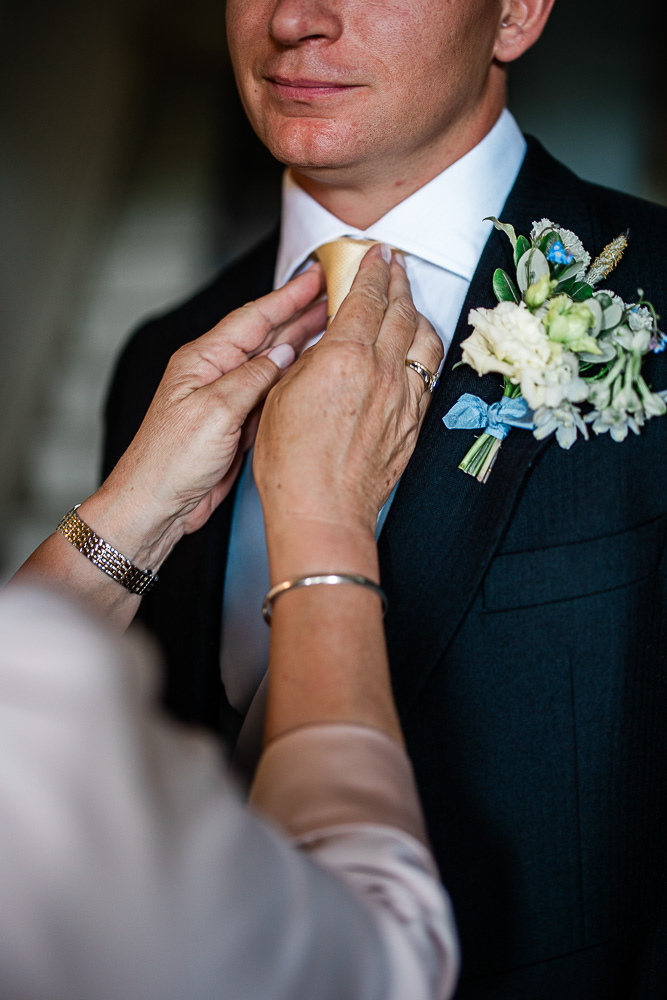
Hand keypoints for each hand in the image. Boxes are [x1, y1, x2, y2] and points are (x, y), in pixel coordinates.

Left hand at [92, 266, 326, 567]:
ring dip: (301, 344)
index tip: (316, 276)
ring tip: (332, 325)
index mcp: (203, 360)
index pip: (253, 318)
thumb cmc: (169, 461)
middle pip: (265, 335)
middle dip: (300, 314)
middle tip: (335, 295)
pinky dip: (293, 380)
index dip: (288, 297)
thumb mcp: (215, 412)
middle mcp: (215, 374)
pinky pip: (271, 394)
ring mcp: (226, 399)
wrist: (156, 505)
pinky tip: (312, 372)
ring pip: (272, 364)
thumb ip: (253, 378)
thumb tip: (285, 353)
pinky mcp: (236, 425)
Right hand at [254, 245, 441, 543]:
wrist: (323, 511)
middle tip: (396, 265)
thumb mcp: (281, 396)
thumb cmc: (292, 463)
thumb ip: (309, 362)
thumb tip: (325, 347)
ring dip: (418, 313)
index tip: (377, 254)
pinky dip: (424, 353)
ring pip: (424, 340)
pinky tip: (417, 351)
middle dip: (399, 281)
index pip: (367, 298)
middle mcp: (382, 372)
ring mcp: (403, 397)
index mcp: (345, 357)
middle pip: (401, 311)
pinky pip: (428, 375)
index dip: (374, 270)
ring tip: (410, 302)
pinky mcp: (412, 422)